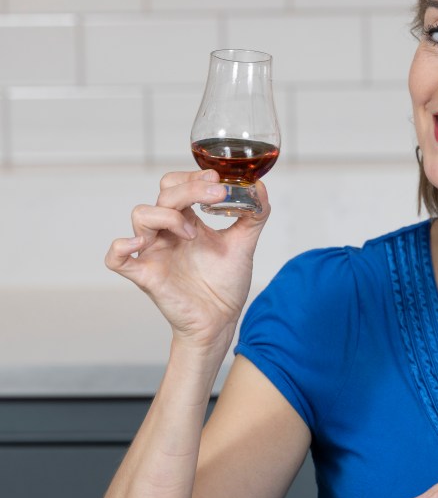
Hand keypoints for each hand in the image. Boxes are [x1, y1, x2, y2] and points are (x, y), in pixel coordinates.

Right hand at [105, 170, 270, 352]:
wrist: (220, 321)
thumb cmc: (225, 284)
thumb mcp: (244, 244)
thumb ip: (254, 215)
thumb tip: (260, 188)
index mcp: (187, 222)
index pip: (177, 185)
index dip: (193, 176)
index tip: (217, 179)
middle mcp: (167, 233)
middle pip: (164, 194)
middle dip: (190, 188)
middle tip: (216, 195)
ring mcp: (154, 252)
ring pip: (141, 215)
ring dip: (168, 215)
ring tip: (192, 233)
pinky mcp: (146, 275)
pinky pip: (116, 258)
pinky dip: (121, 246)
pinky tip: (140, 243)